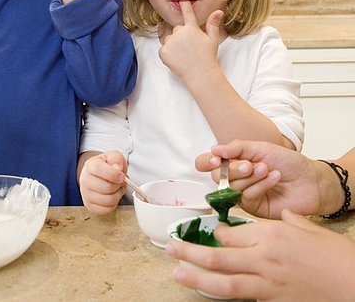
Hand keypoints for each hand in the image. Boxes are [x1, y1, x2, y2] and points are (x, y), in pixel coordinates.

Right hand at [78, 151, 126, 214]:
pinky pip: (107, 209)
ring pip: (108, 200)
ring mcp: (86, 194)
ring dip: (118, 195)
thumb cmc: (106, 166)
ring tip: (118, 188)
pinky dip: (114, 204)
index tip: (122, 176)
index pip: (99, 169)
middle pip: (107, 187)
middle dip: (119, 185)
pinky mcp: (90, 206)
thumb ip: (117, 159)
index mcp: (90, 165)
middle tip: (121, 181)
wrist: (97, 174)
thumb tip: (118, 168)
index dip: (113, 174)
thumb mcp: (113, 156)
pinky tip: (113, 195)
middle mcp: (85, 180)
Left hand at [158, 1, 222, 83]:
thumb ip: (213, 24)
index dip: (184, 5)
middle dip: (181, 35)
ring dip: (174, 44)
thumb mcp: (213, 39)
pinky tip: (177, 59)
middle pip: (177, 29)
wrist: (200, 74)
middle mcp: (179, 33)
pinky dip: (168, 53)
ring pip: (169, 39)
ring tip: (184, 54)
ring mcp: (170, 42)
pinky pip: (163, 49)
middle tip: (190, 47)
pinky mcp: (163, 51)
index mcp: (191, 28)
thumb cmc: (208, 57)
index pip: (187, 13)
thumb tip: (218, 11)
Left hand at [166, 209, 354, 300]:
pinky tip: (212, 291)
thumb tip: (280, 216)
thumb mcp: (309, 229)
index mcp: (271, 235)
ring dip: (196, 278)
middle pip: (218, 256)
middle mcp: (264, 259)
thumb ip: (287, 221)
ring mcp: (268, 285)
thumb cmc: (337, 256)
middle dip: (190, 251)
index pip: (230, 234)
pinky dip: (225, 294)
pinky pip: (244, 297)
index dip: (214, 232)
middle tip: (170, 247)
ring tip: (176, 273)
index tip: (207, 231)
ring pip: (224, 283)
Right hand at [194, 140, 325, 217]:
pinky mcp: (253, 208)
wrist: (311, 180)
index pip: (207, 163)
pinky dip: (260, 186)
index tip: (217, 159)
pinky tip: (273, 178)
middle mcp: (234, 179)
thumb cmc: (288, 163)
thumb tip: (214, 149)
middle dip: (233, 170)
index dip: (206, 162)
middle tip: (250, 165)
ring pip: (231, 187)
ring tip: (266, 169)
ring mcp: (242, 194)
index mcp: (232, 162)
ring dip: (250, 177)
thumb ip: (236, 148)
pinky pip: (247, 197)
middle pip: (216, 177)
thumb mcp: (261, 148)